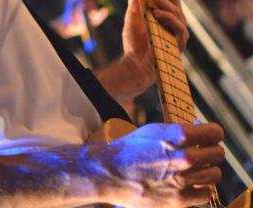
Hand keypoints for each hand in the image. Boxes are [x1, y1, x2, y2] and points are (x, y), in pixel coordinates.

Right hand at [106, 122, 223, 207]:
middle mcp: (183, 156)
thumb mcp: (152, 131)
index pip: (215, 133)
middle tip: (203, 153)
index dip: (213, 134)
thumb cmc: (130, 149)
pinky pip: (206, 194)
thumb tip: (199, 129)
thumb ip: (178, 131)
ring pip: (215, 174)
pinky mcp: (180, 199)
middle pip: (218, 154)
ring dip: (207, 170)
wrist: (110, 172)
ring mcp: (183, 179)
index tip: (210, 137)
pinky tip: (190, 183)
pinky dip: (201, 188)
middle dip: (211, 151)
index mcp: (176, 135)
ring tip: (195, 169)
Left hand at [121, 0, 188, 88]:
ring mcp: (179, 30)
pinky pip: (179, 27)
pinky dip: (168, 18)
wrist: (134, 64)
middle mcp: (175, 17)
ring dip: (159, 0)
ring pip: (176, 8)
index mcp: (166, 9)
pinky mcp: (179, 42)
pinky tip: (156, 14)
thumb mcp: (132, 14)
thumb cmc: (134, 40)